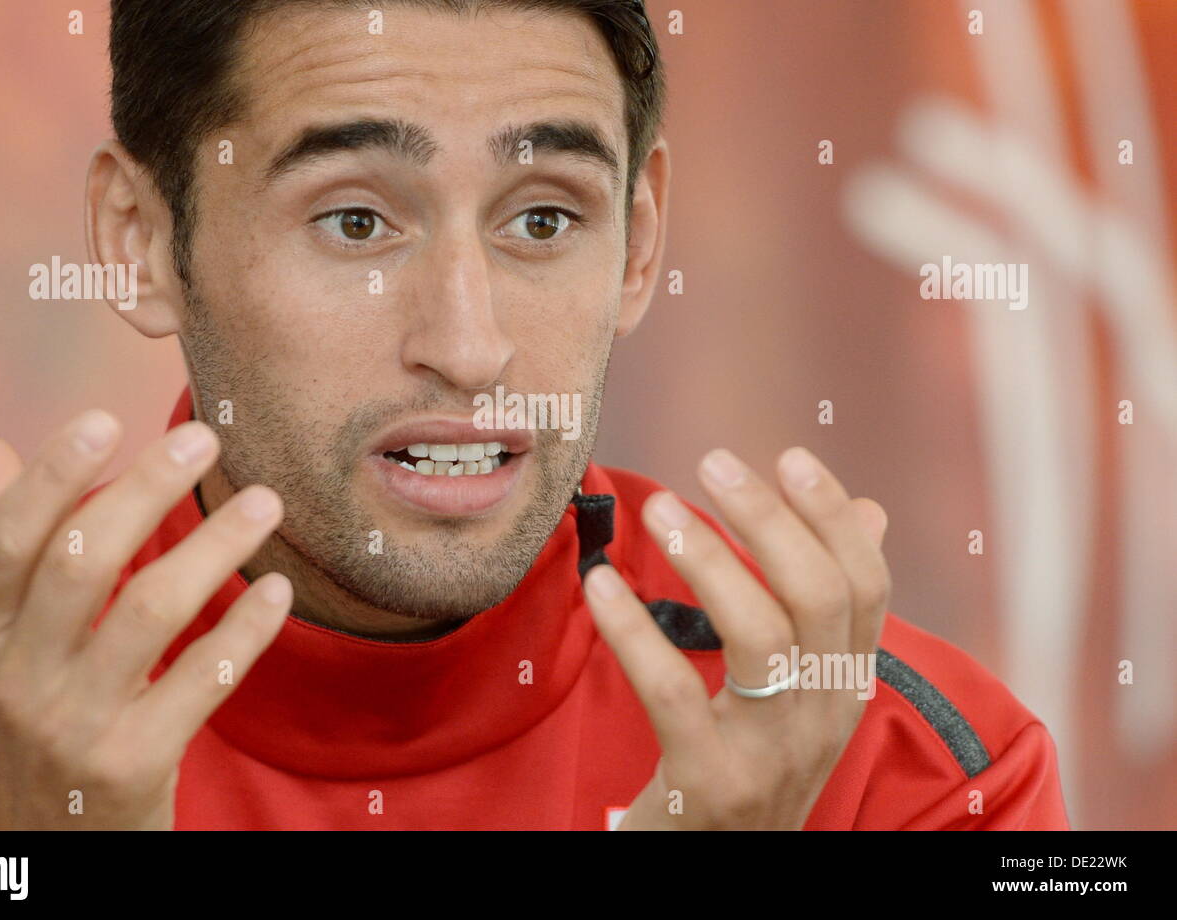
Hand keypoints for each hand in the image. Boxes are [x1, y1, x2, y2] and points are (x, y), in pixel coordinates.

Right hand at [0, 409, 289, 828]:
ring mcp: (76, 722)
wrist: (44, 853)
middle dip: (144, 489)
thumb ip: (2, 555)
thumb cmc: (32, 732)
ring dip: (213, 547)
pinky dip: (244, 631)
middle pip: (81, 559)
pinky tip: (278, 592)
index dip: (51, 473)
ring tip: (265, 504)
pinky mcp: (133, 763)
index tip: (105, 418)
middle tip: (205, 439)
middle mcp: (21, 676)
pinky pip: (201, 682)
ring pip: (148, 610)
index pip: (6, 538)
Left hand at [583, 447, 889, 829]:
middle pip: (820, 596)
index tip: (788, 454)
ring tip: (660, 508)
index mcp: (848, 683)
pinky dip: (634, 630)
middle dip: (770, 518)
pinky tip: (600, 584)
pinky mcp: (711, 781)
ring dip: (711, 559)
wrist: (720, 865)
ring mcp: (773, 752)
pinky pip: (674, 691)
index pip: (867, 584)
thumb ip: (828, 609)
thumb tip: (872, 509)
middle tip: (713, 463)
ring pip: (761, 635)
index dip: (832, 515)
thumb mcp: (804, 692)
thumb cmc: (752, 759)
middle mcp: (825, 714)